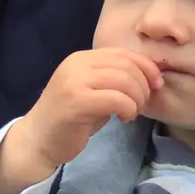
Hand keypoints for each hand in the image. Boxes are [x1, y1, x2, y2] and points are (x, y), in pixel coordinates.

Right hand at [16, 48, 162, 167]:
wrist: (38, 140)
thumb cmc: (69, 119)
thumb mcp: (93, 92)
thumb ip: (114, 80)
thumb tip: (150, 76)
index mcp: (82, 58)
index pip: (123, 53)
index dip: (146, 67)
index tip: (157, 85)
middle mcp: (77, 64)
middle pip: (127, 65)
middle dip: (144, 85)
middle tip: (142, 104)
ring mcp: (75, 81)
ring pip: (124, 80)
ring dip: (137, 98)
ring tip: (131, 112)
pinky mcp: (77, 101)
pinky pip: (117, 99)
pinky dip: (128, 109)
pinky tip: (123, 118)